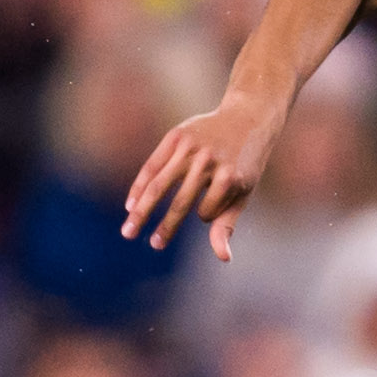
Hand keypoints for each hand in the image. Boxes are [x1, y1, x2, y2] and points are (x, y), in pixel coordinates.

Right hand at [122, 95, 280, 259]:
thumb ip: (227, 224)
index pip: (207, 211)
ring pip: (160, 184)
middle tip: (154, 247)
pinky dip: (140, 186)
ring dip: (142, 210)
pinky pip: (152, 165)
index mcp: (230, 177)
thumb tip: (223, 258)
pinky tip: (131, 204)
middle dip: (165, 226)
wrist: (247, 118)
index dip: (205, 215)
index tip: (206, 212)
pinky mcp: (177, 136)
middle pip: (180, 201)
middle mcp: (209, 162)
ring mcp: (191, 148)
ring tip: (129, 231)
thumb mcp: (243, 193)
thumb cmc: (244, 164)